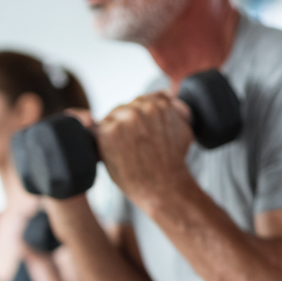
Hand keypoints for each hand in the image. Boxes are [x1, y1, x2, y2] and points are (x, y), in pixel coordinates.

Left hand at [93, 92, 194, 206]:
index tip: (145, 137)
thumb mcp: (184, 128)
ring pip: (111, 118)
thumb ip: (174, 108)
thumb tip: (164, 94)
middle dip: (127, 126)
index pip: (141, 102)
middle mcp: (142, 106)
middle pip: (124, 109)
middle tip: (136, 147)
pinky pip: (97, 131)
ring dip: (114, 133)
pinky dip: (102, 143)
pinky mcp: (108, 131)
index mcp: (160, 102)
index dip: (141, 122)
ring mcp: (125, 118)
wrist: (164, 187)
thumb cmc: (173, 161)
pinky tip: (117, 155)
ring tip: (128, 152)